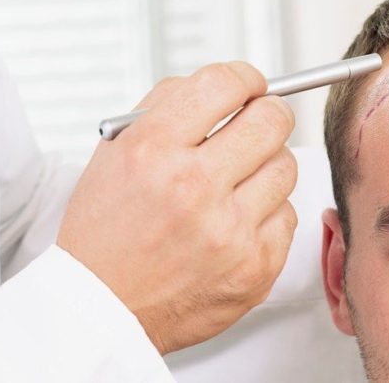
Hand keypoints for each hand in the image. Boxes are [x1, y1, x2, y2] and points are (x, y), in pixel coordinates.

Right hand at [57, 61, 297, 353]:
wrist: (102, 309)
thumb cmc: (106, 230)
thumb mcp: (115, 151)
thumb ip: (168, 105)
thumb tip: (229, 85)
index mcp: (153, 148)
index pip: (225, 84)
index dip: (245, 79)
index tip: (248, 86)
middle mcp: (193, 187)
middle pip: (271, 120)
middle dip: (266, 114)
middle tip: (256, 122)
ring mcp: (228, 231)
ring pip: (286, 165)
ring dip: (265, 165)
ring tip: (235, 181)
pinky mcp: (255, 268)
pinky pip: (287, 214)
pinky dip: (265, 213)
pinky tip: (233, 221)